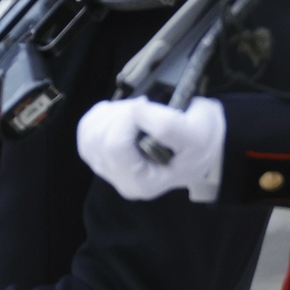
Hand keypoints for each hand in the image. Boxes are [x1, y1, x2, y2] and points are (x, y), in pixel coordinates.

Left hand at [76, 97, 224, 201]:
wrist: (203, 145)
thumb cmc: (202, 142)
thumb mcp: (199, 133)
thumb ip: (168, 126)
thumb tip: (136, 111)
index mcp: (142, 183)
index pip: (114, 147)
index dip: (126, 118)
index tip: (149, 106)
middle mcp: (121, 181)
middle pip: (97, 140)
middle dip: (119, 113)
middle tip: (144, 106)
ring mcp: (109, 170)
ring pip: (88, 134)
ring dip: (109, 113)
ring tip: (134, 110)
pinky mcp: (103, 155)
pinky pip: (86, 132)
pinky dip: (98, 116)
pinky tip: (118, 112)